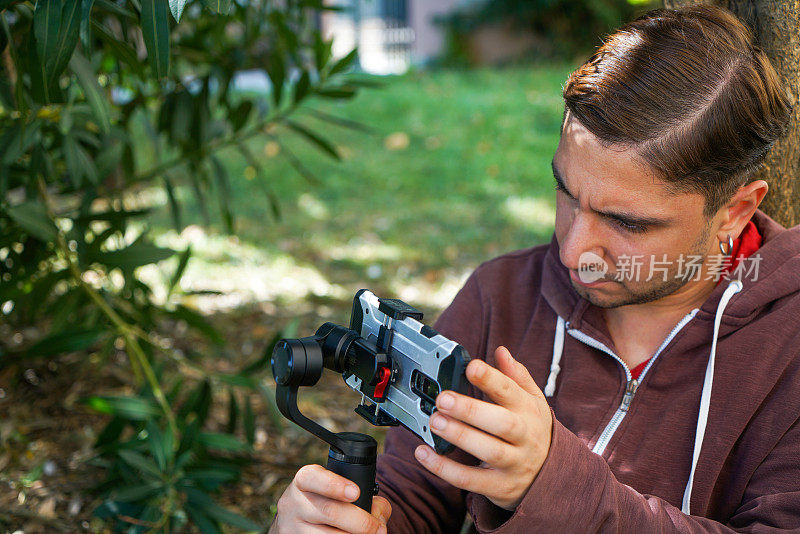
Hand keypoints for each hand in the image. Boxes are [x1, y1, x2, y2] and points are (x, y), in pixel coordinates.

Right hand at [270, 464, 391, 533]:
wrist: (299, 522)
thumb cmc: (328, 502)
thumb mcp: (339, 489)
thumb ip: (365, 494)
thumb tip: (378, 513)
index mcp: (304, 480)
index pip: (313, 477)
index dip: (334, 485)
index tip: (356, 493)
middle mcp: (294, 502)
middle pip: (328, 511)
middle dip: (360, 521)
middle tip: (378, 528)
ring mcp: (292, 527)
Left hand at [414, 346, 552, 509]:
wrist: (551, 477)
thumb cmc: (532, 431)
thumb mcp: (532, 401)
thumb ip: (516, 377)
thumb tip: (501, 352)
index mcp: (528, 410)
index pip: (511, 392)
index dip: (491, 379)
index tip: (470, 367)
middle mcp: (524, 437)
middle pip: (501, 423)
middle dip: (471, 410)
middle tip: (443, 399)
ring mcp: (513, 463)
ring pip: (488, 451)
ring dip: (459, 436)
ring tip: (434, 421)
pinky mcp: (498, 486)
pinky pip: (470, 480)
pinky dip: (444, 468)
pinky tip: (424, 453)